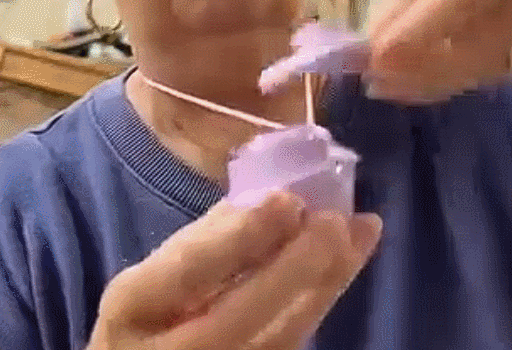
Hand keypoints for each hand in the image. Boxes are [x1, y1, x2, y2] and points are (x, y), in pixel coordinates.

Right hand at [87, 191, 381, 349]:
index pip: (188, 272)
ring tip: (361, 233)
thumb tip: (264, 194)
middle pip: (241, 314)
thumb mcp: (150, 276)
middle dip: (296, 265)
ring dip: (325, 282)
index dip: (239, 237)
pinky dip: (318, 301)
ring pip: (279, 337)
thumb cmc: (145, 318)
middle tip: (337, 219)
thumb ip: (203, 239)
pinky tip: (342, 266)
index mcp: (133, 308)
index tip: (287, 200)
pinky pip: (288, 343)